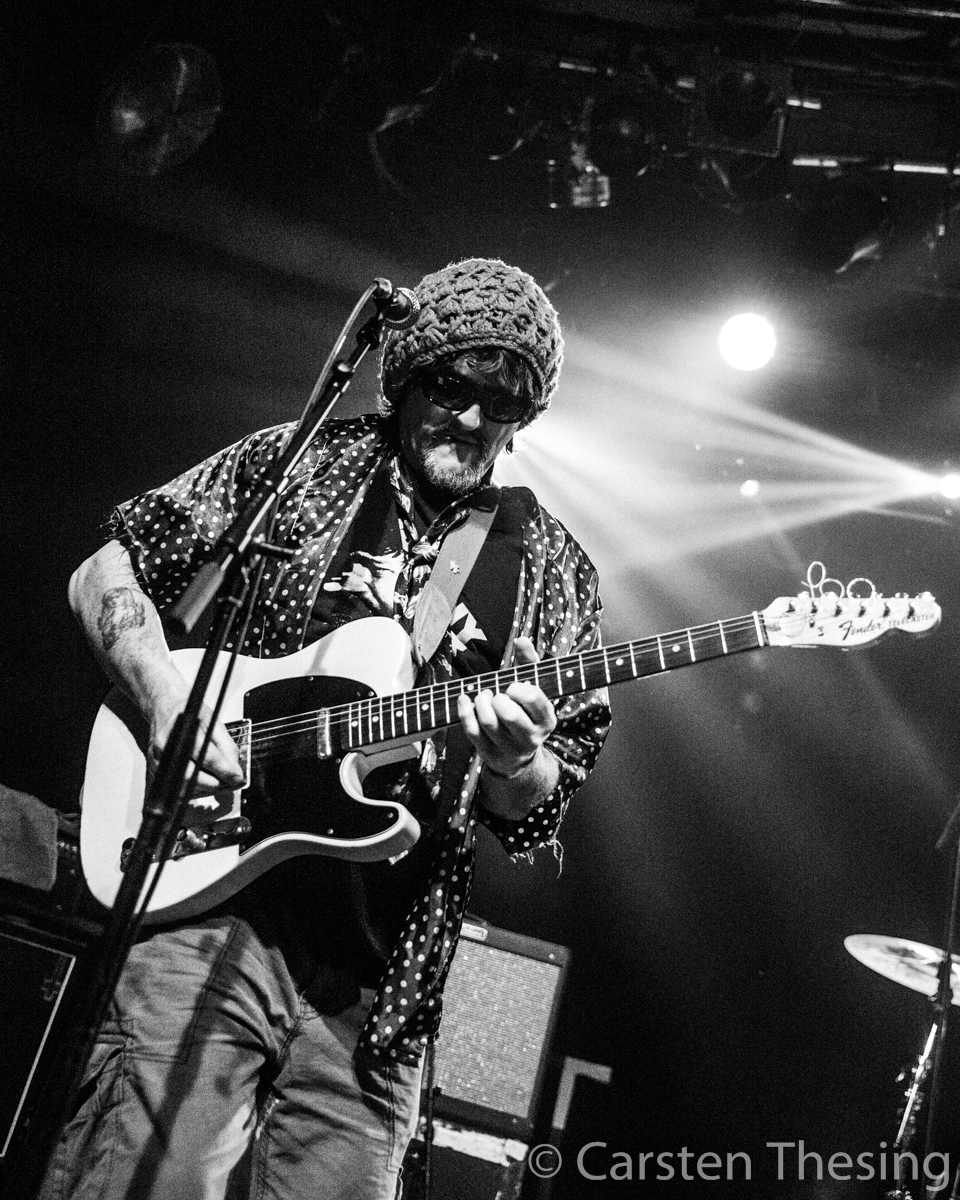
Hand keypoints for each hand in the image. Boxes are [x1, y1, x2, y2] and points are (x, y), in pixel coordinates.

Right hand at [147, 687, 245, 795]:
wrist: (164, 706)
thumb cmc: (188, 711)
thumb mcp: (213, 721)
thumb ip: (226, 745)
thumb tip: (234, 768)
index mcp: (183, 730)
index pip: (207, 757)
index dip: (224, 770)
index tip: (237, 777)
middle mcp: (167, 747)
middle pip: (192, 777)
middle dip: (215, 783)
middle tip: (229, 780)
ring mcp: (158, 761)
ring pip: (183, 787)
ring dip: (205, 788)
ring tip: (216, 778)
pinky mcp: (154, 770)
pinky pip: (176, 789)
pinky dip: (193, 789)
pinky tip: (202, 779)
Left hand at [457, 637, 556, 779]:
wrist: (518, 755)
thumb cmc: (524, 711)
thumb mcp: (532, 689)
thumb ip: (529, 663)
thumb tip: (521, 639)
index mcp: (547, 720)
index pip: (532, 698)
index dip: (517, 688)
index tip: (512, 686)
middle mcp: (531, 738)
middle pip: (510, 714)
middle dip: (497, 698)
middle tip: (496, 694)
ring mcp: (509, 749)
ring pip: (488, 722)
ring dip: (480, 702)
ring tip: (482, 696)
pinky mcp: (489, 754)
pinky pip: (472, 731)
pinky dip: (464, 711)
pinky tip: (465, 700)